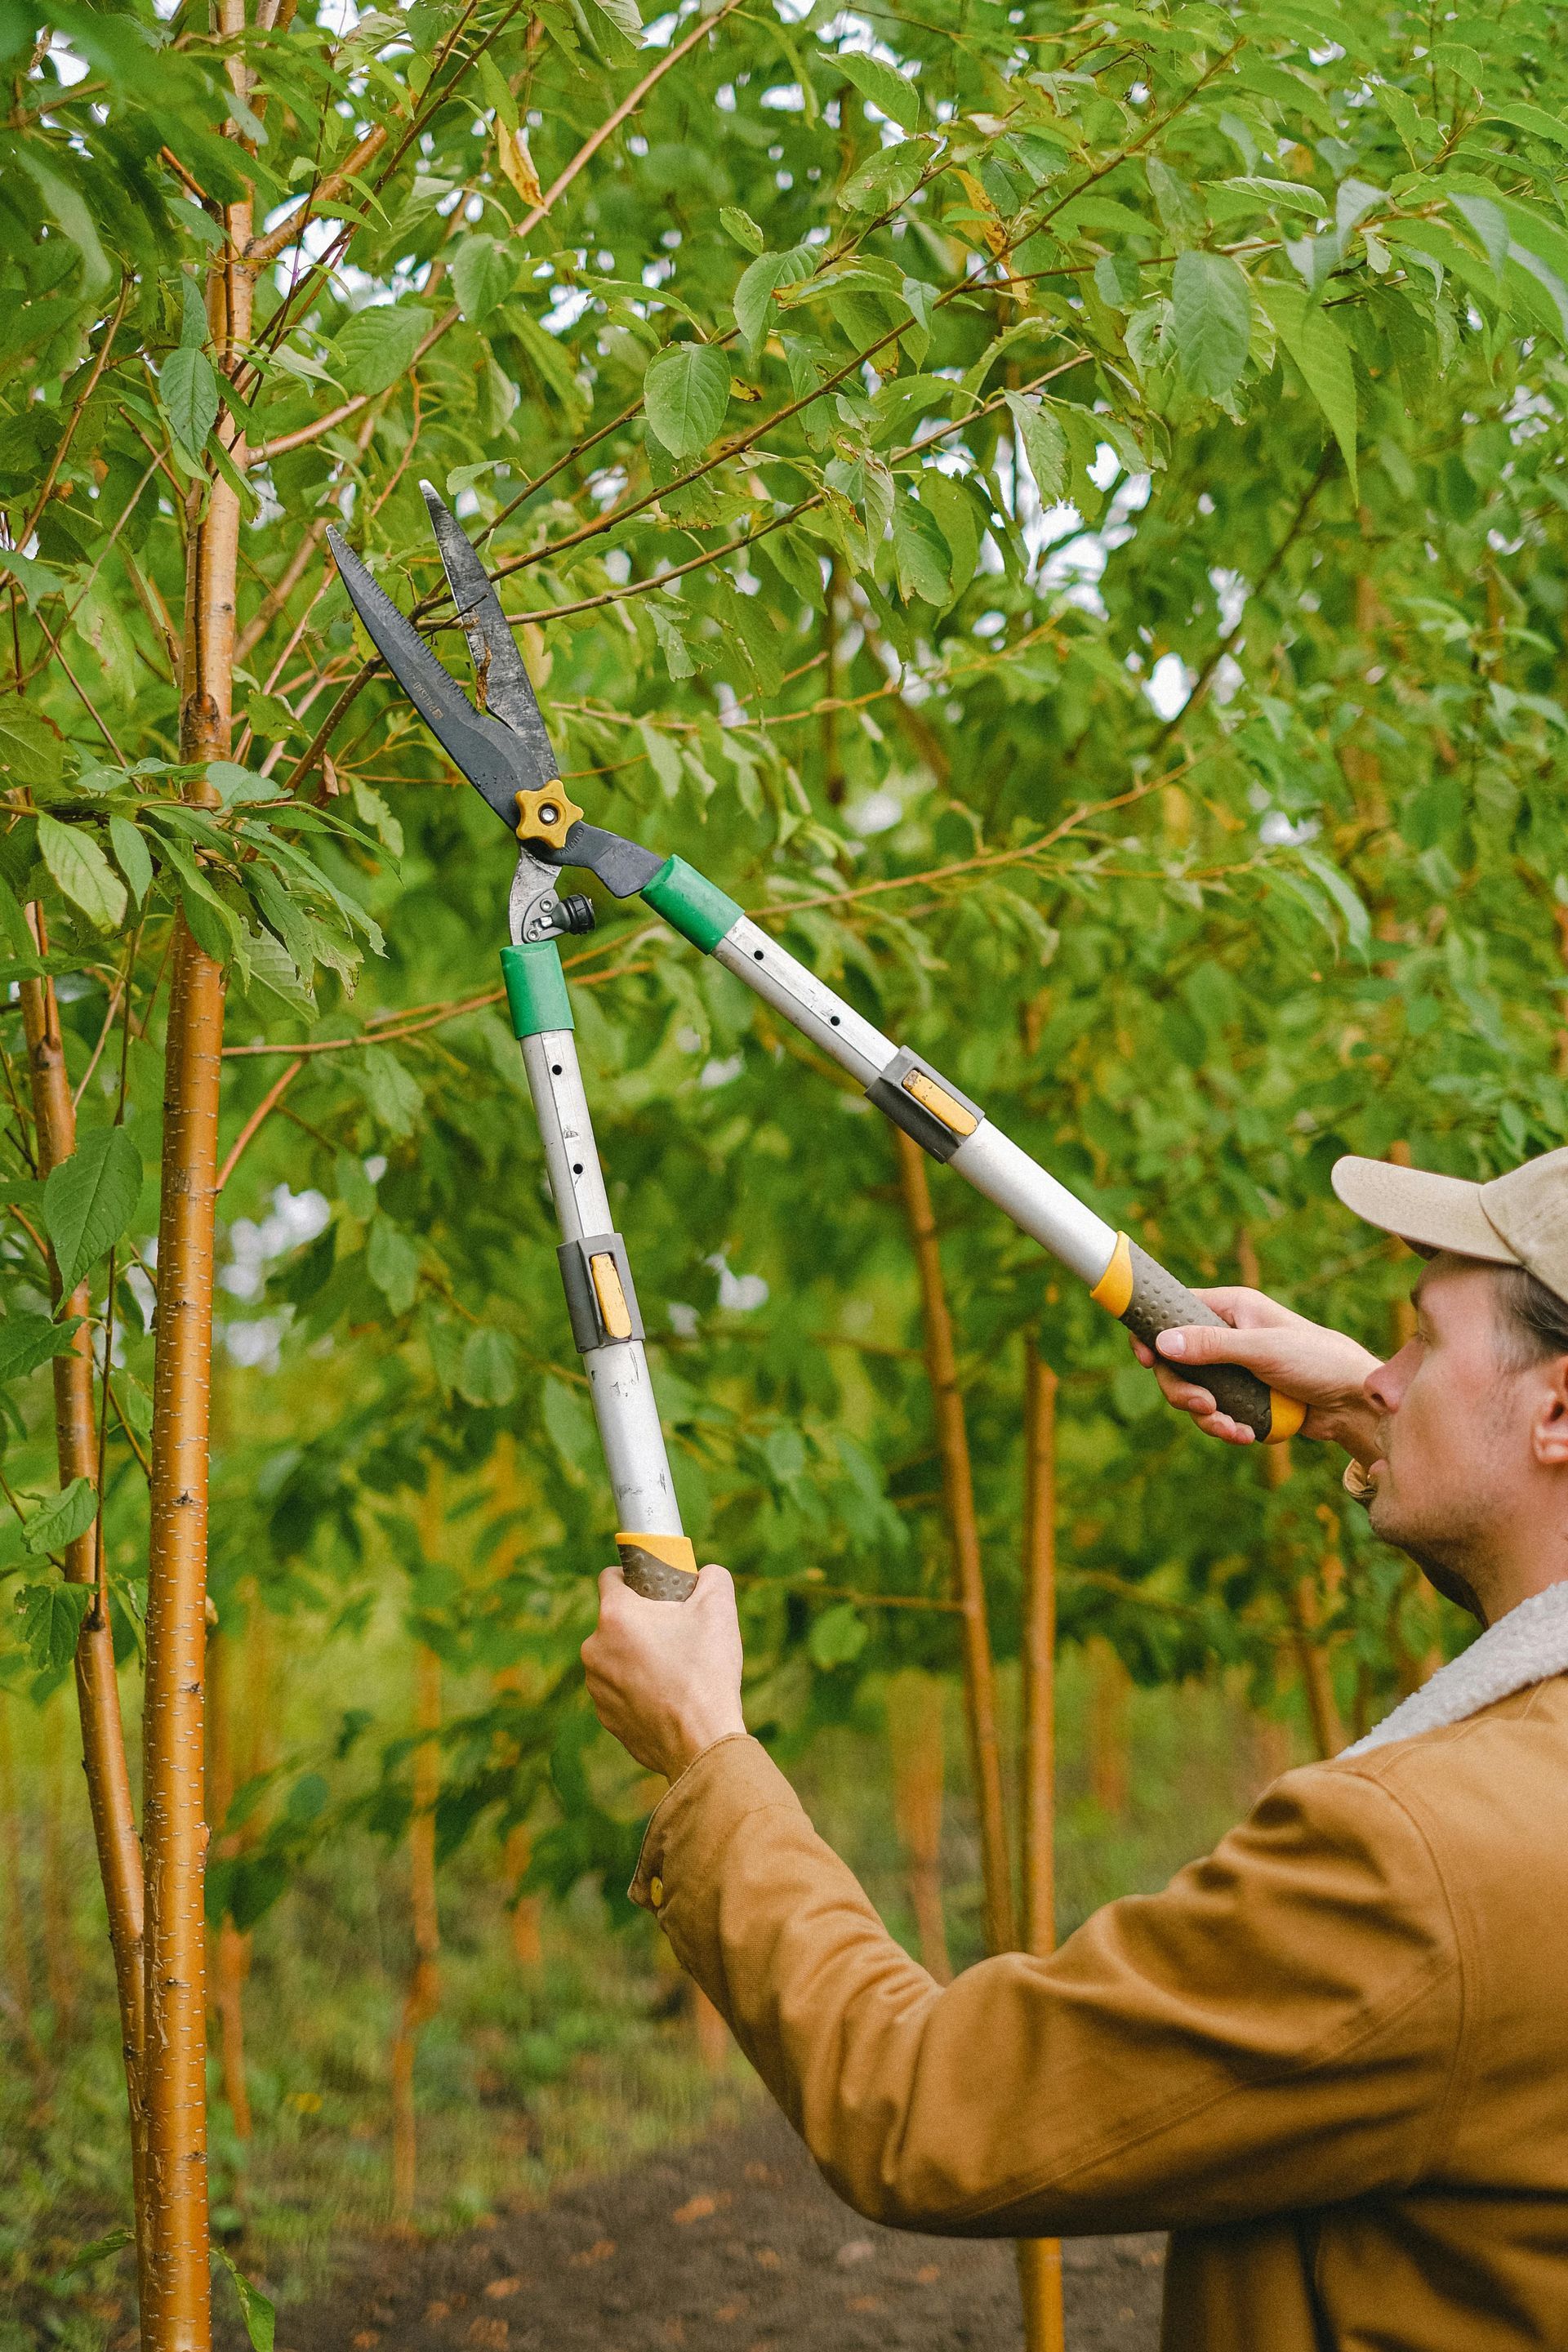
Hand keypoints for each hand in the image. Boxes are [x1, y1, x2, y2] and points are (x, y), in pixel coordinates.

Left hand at [582, 1561, 745, 1780]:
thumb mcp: (719, 1608)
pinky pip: (622, 1691)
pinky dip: (640, 1690)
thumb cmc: (706, 1673)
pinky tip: (669, 1698)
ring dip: (640, 1658)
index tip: (659, 1590)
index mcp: (615, 1616)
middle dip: (643, 1623)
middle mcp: (594, 1650)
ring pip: (618, 1657)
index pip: (611, 1577)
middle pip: (617, 1621)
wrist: (702, 1743)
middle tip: (678, 1634)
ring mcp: (597, 1687)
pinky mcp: (606, 1717)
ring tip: (676, 1671)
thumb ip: (711, 1577)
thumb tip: (704, 1575)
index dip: (636, 1577)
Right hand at [1128, 1286, 1382, 1459]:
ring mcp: (1233, 1369)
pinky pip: (1214, 1413)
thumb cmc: (1320, 1361)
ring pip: (1192, 1392)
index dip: (1154, 1332)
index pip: (1175, 1309)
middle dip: (1184, 1390)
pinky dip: (1224, 1426)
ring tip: (1234, 1428)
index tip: (1146, 1358)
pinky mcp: (1242, 1397)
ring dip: (1207, 1416)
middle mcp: (1227, 1335)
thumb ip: (1212, 1346)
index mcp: (1231, 1309)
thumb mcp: (1264, 1350)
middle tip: (1203, 1406)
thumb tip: (1162, 1342)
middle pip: (1176, 1361)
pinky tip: (1247, 1434)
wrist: (1355, 1404)